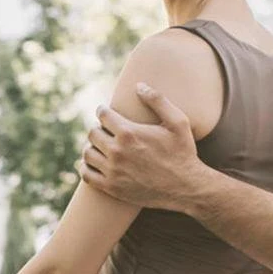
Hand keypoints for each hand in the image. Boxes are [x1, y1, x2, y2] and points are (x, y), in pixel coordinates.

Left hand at [79, 83, 203, 210]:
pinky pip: (87, 175)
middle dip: (98, 128)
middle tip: (105, 130)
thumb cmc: (183, 152)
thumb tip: (139, 85)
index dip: (103, 111)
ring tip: (100, 146)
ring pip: (87, 153)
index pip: (103, 115)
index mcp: (129, 133)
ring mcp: (113, 171)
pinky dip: (86, 167)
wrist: (186, 188)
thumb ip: (158, 100)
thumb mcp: (178, 122)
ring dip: (91, 147)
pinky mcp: (111, 188)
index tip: (105, 112)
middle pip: (92, 133)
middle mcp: (117, 152)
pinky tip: (93, 163)